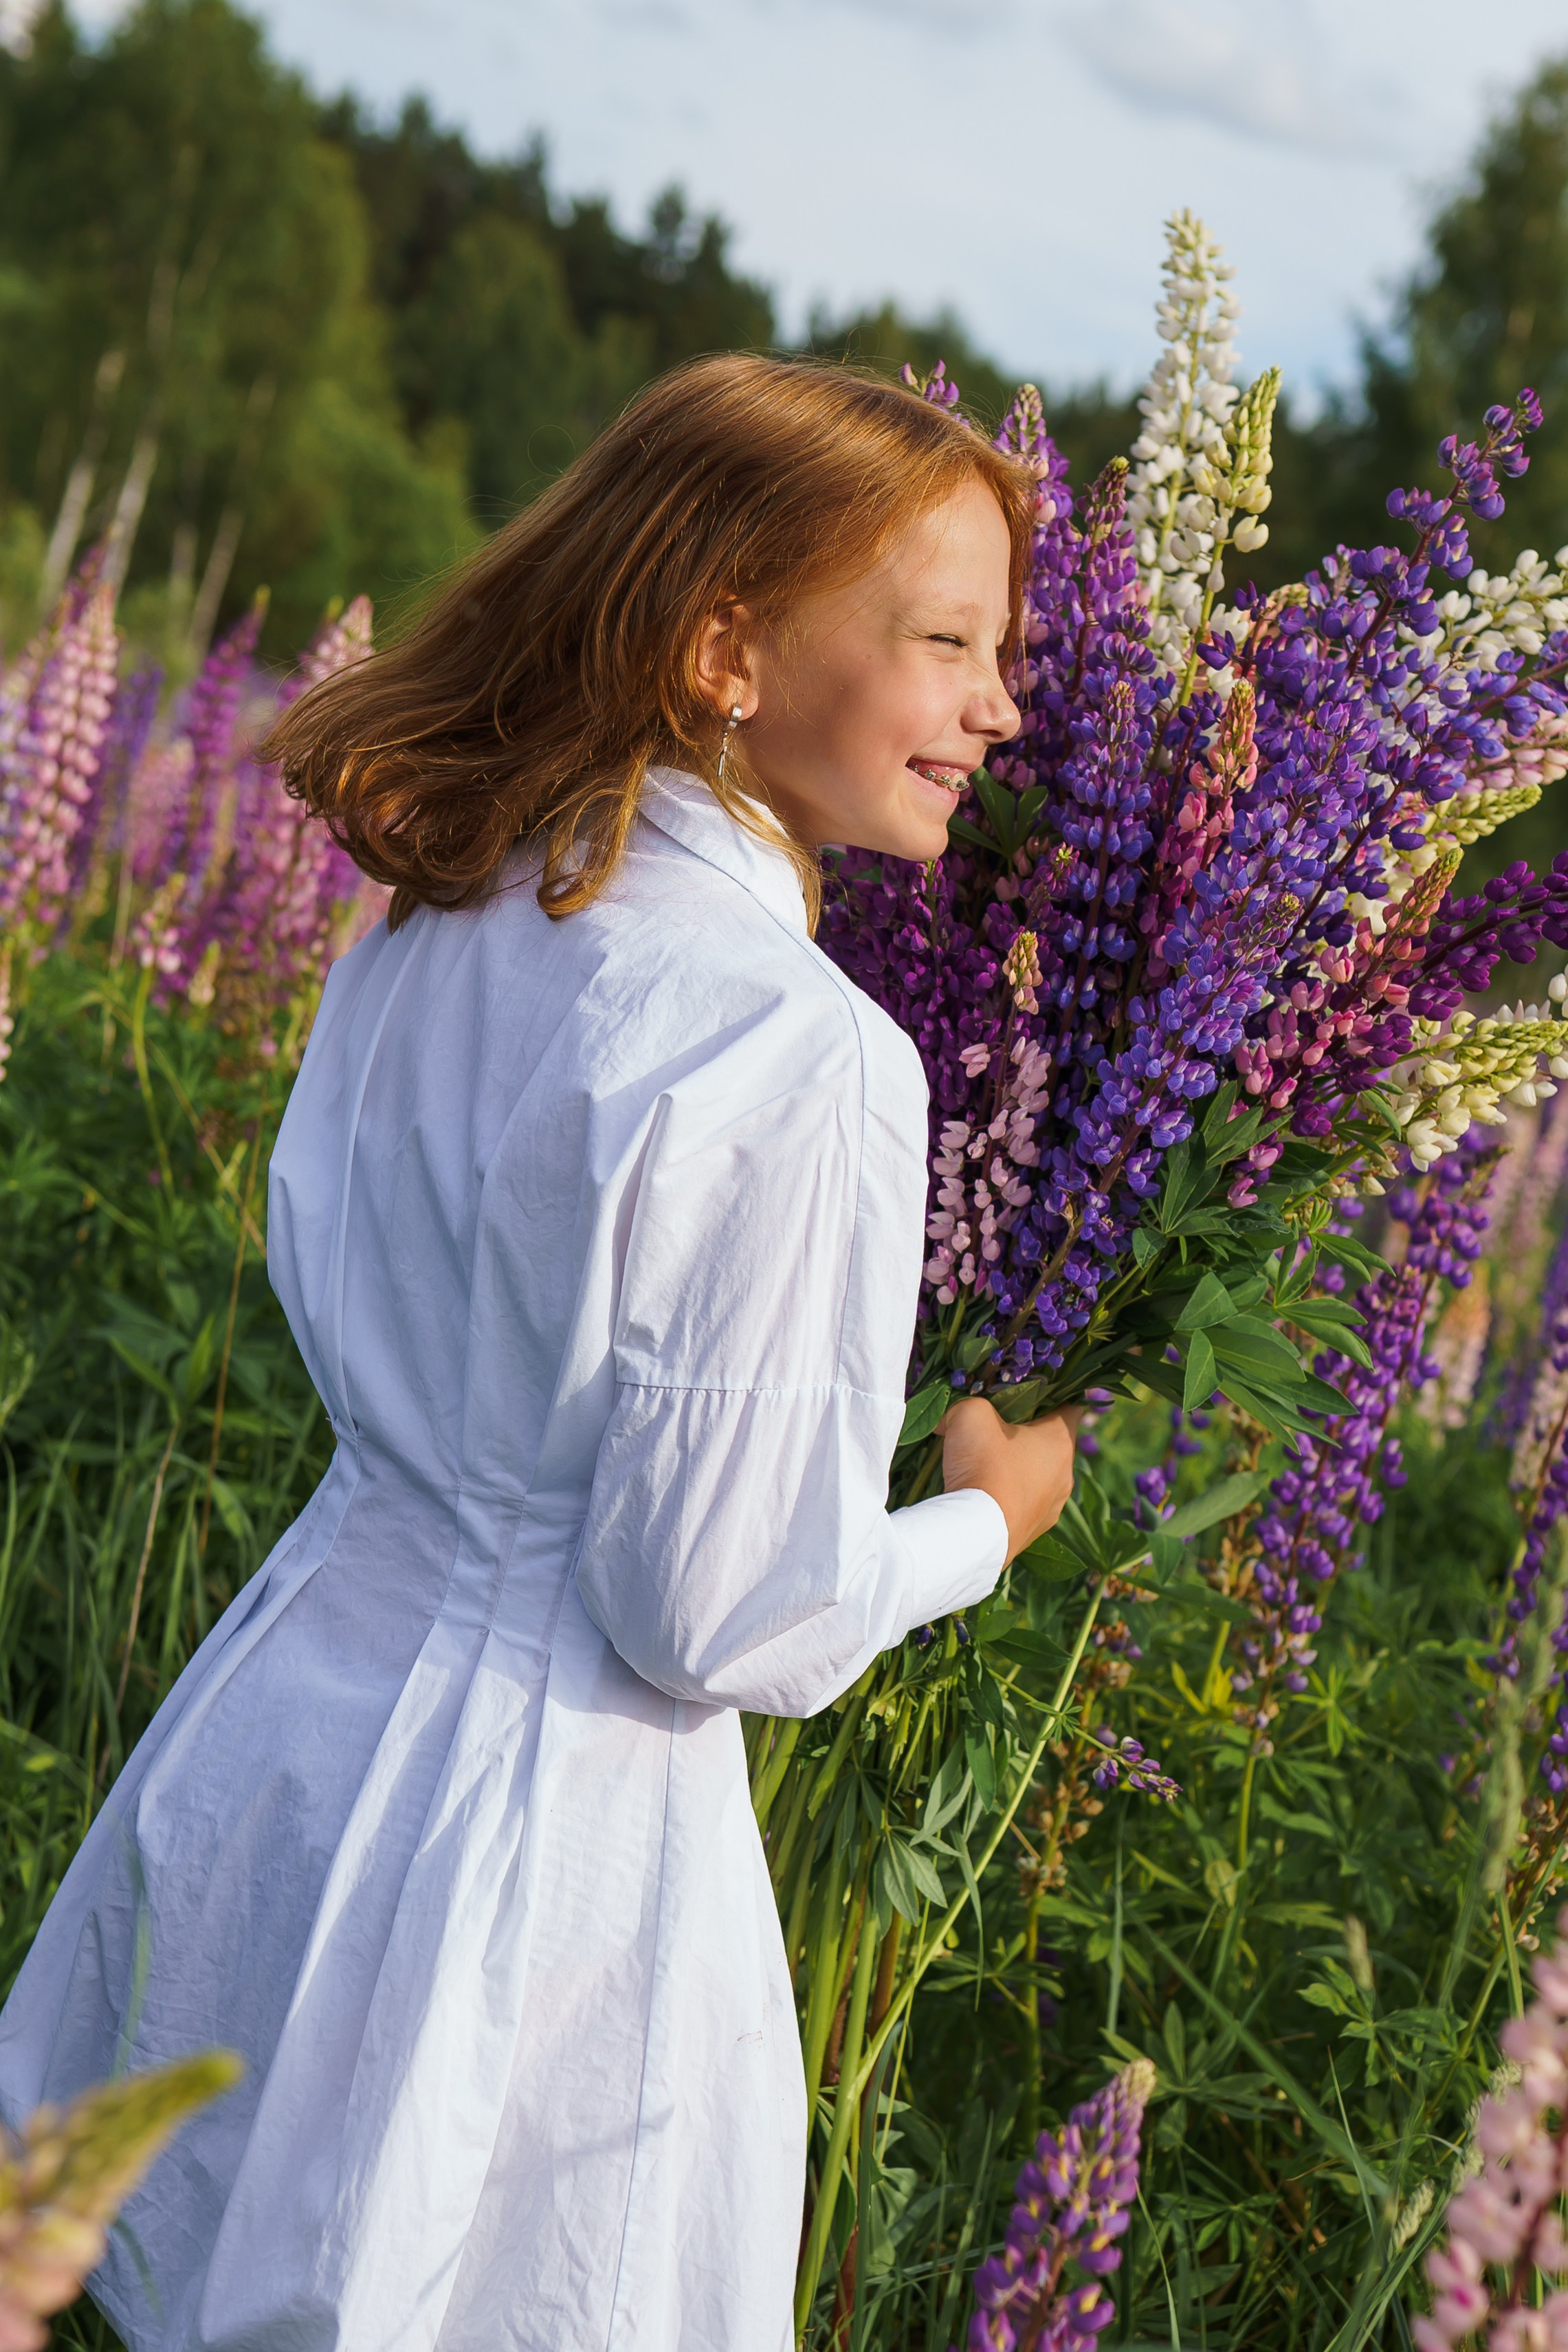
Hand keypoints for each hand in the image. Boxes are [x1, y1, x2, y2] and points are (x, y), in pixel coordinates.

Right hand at [938, 1397, 1081, 1563]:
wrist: (977, 1534)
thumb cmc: (984, 1466)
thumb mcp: (970, 1415)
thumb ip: (965, 1404)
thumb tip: (950, 1418)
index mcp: (1060, 1440)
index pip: (1071, 1406)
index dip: (1051, 1396)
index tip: (1029, 1393)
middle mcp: (1066, 1474)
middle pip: (1053, 1443)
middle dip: (1028, 1433)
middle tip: (998, 1426)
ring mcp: (1054, 1506)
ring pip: (1041, 1476)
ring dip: (1020, 1467)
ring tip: (987, 1464)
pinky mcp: (1036, 1530)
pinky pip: (1027, 1503)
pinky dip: (1011, 1495)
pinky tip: (986, 1494)